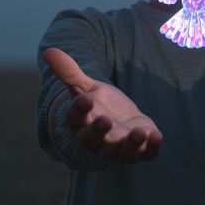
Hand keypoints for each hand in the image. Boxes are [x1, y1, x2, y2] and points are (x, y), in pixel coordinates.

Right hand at [43, 47, 162, 163]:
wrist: (120, 122)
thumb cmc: (99, 105)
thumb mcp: (85, 87)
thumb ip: (69, 72)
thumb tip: (48, 51)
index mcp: (82, 122)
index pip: (75, 119)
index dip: (79, 110)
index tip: (84, 98)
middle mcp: (98, 140)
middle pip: (94, 140)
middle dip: (100, 132)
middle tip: (104, 120)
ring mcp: (120, 148)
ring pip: (121, 151)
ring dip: (130, 143)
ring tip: (138, 132)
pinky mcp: (141, 150)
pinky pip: (145, 153)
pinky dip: (151, 147)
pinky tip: (156, 135)